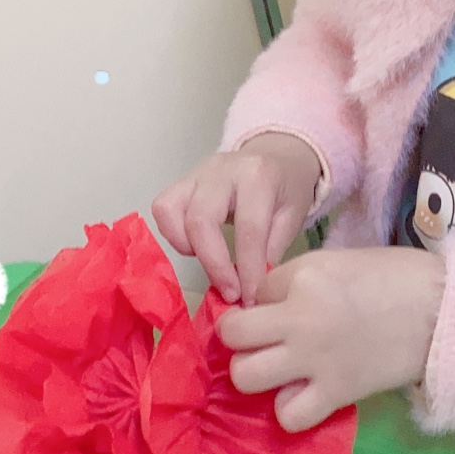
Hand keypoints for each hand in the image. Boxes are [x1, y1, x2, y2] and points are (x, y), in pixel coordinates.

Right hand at [151, 133, 322, 305]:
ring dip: (187, 247)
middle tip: (230, 292)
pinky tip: (195, 246)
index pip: (248, 228)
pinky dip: (173, 234)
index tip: (250, 297)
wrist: (277, 156)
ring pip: (170, 211)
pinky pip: (163, 208)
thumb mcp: (291, 217)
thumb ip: (270, 252)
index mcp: (258, 176)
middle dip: (214, 264)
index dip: (247, 269)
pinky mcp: (181, 181)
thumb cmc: (286, 189)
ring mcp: (196, 173)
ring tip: (211, 263)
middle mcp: (221, 170)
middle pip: (201, 220)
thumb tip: (250, 292)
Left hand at [218, 245, 446, 430]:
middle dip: (240, 338)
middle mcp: (299, 318)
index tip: (285, 305)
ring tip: (277, 370)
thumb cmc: (395, 276)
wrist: (442, 311)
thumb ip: (298, 280)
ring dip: (255, 374)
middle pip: (233, 336)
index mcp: (302, 277)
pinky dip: (291, 410)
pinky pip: (288, 416)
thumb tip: (267, 303)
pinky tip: (303, 395)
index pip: (255, 291)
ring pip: (246, 377)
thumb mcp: (337, 261)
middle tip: (262, 341)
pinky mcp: (335, 393)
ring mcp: (314, 360)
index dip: (266, 300)